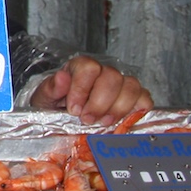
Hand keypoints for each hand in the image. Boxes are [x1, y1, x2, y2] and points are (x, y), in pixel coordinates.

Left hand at [29, 54, 152, 125]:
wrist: (64, 116)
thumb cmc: (55, 105)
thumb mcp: (45, 98)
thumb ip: (51, 88)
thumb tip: (61, 77)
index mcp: (80, 68)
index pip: (89, 67)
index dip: (82, 89)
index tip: (74, 109)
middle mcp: (103, 72)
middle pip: (112, 78)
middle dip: (100, 103)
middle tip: (87, 119)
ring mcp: (120, 84)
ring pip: (131, 86)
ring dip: (118, 108)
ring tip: (103, 122)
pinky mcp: (134, 98)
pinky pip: (145, 98)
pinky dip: (137, 110)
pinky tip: (123, 121)